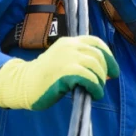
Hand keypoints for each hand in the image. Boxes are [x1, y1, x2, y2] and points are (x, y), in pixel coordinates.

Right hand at [0, 36, 119, 109]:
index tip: (112, 68)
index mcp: (68, 42)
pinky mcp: (65, 72)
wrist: (23, 84)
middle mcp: (69, 47)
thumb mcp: (62, 61)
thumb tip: (105, 72)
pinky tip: (94, 94)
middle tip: (105, 82)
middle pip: (98, 54)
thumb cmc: (44, 77)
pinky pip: (89, 78)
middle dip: (107, 69)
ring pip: (95, 65)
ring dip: (100, 80)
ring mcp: (66, 58)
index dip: (108, 54)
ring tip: (97, 91)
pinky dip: (95, 87)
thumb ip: (80, 62)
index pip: (95, 41)